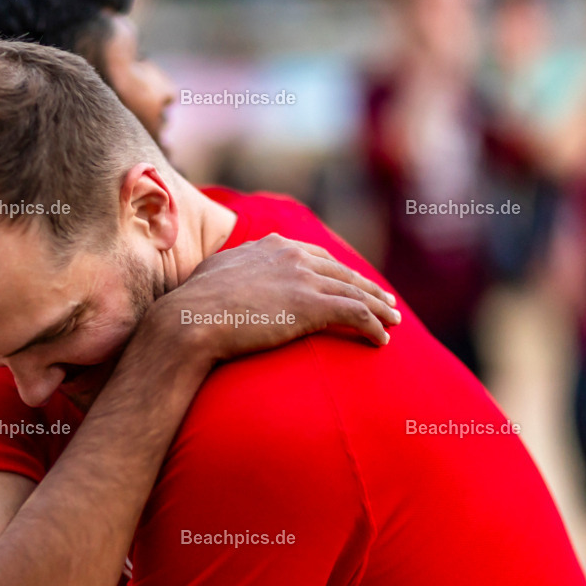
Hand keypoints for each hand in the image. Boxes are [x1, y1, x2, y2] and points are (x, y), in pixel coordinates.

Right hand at [151, 233, 400, 361]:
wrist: (191, 320)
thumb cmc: (194, 304)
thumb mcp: (214, 271)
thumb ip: (231, 266)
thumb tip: (226, 269)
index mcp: (272, 245)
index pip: (317, 256)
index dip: (339, 271)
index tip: (351, 282)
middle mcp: (293, 255)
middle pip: (343, 271)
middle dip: (367, 287)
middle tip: (386, 302)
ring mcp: (304, 278)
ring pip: (355, 291)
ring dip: (379, 308)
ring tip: (394, 321)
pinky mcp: (312, 305)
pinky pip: (355, 314)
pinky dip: (374, 326)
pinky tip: (382, 340)